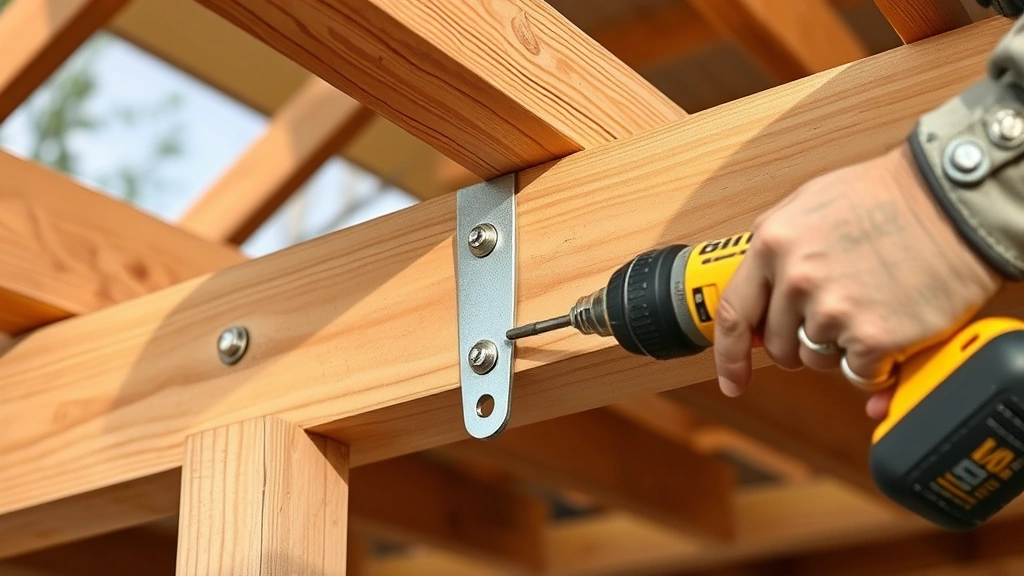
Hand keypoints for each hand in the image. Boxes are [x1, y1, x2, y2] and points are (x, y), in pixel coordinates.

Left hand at [713, 143, 1001, 417]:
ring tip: (871, 305)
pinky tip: (893, 324)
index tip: (732, 380)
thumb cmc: (889, 198)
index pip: (734, 314)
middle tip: (838, 316)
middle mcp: (796, 278)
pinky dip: (876, 362)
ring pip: (817, 359)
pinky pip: (858, 373)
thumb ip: (777, 250)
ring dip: (841, 347)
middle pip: (779, 345)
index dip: (729, 355)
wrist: (956, 202)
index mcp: (773, 243)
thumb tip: (760, 298)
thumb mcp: (810, 204)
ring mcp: (833, 309)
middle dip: (801, 341)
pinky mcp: (873, 336)